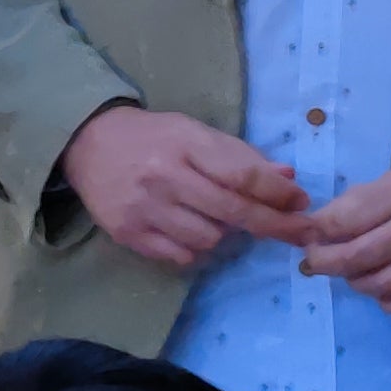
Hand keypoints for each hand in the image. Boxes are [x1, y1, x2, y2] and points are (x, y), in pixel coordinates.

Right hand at [55, 105, 308, 268]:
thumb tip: (288, 179)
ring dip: (223, 233)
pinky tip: (187, 229)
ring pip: (209, 239)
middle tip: (301, 234)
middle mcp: (164, 177)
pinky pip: (181, 256)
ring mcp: (144, 208)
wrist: (88, 144)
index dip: (278, 194)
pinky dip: (194, 248)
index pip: (243, 175)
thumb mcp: (195, 133)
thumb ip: (240, 156)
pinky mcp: (128, 233)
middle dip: (274, 225)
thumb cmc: (153, 137)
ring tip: (213, 216)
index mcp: (186, 144)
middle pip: (233, 211)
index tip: (302, 204)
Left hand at [295, 139, 390, 319]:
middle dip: (326, 263)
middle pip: (357, 257)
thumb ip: (372, 196)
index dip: (316, 233)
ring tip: (355, 275)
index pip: (345, 219)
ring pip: (383, 285)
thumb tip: (326, 221)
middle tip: (315, 264)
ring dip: (358, 283)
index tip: (305, 238)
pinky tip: (387, 294)